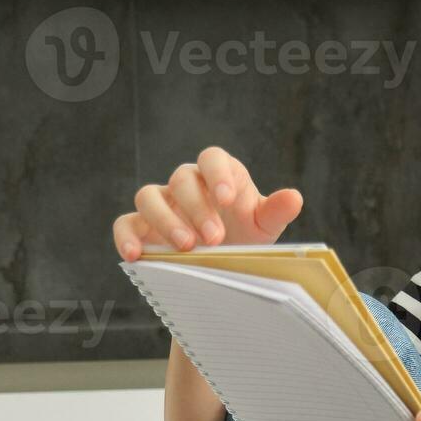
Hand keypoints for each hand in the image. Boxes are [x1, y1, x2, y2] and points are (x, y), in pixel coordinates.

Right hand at [112, 146, 305, 259]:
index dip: (217, 174)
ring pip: (149, 196)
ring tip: (186, 248)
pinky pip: (125, 223)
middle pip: (182, 180)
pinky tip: (136, 256)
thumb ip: (276, 211)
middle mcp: (186, 184)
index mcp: (218, 173)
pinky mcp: (141, 226)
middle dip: (198, 208)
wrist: (223, 262)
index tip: (228, 200)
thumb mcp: (264, 226)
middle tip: (215, 238)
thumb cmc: (245, 234)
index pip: (212, 158)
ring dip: (165, 220)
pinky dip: (126, 237)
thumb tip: (294, 197)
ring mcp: (161, 203)